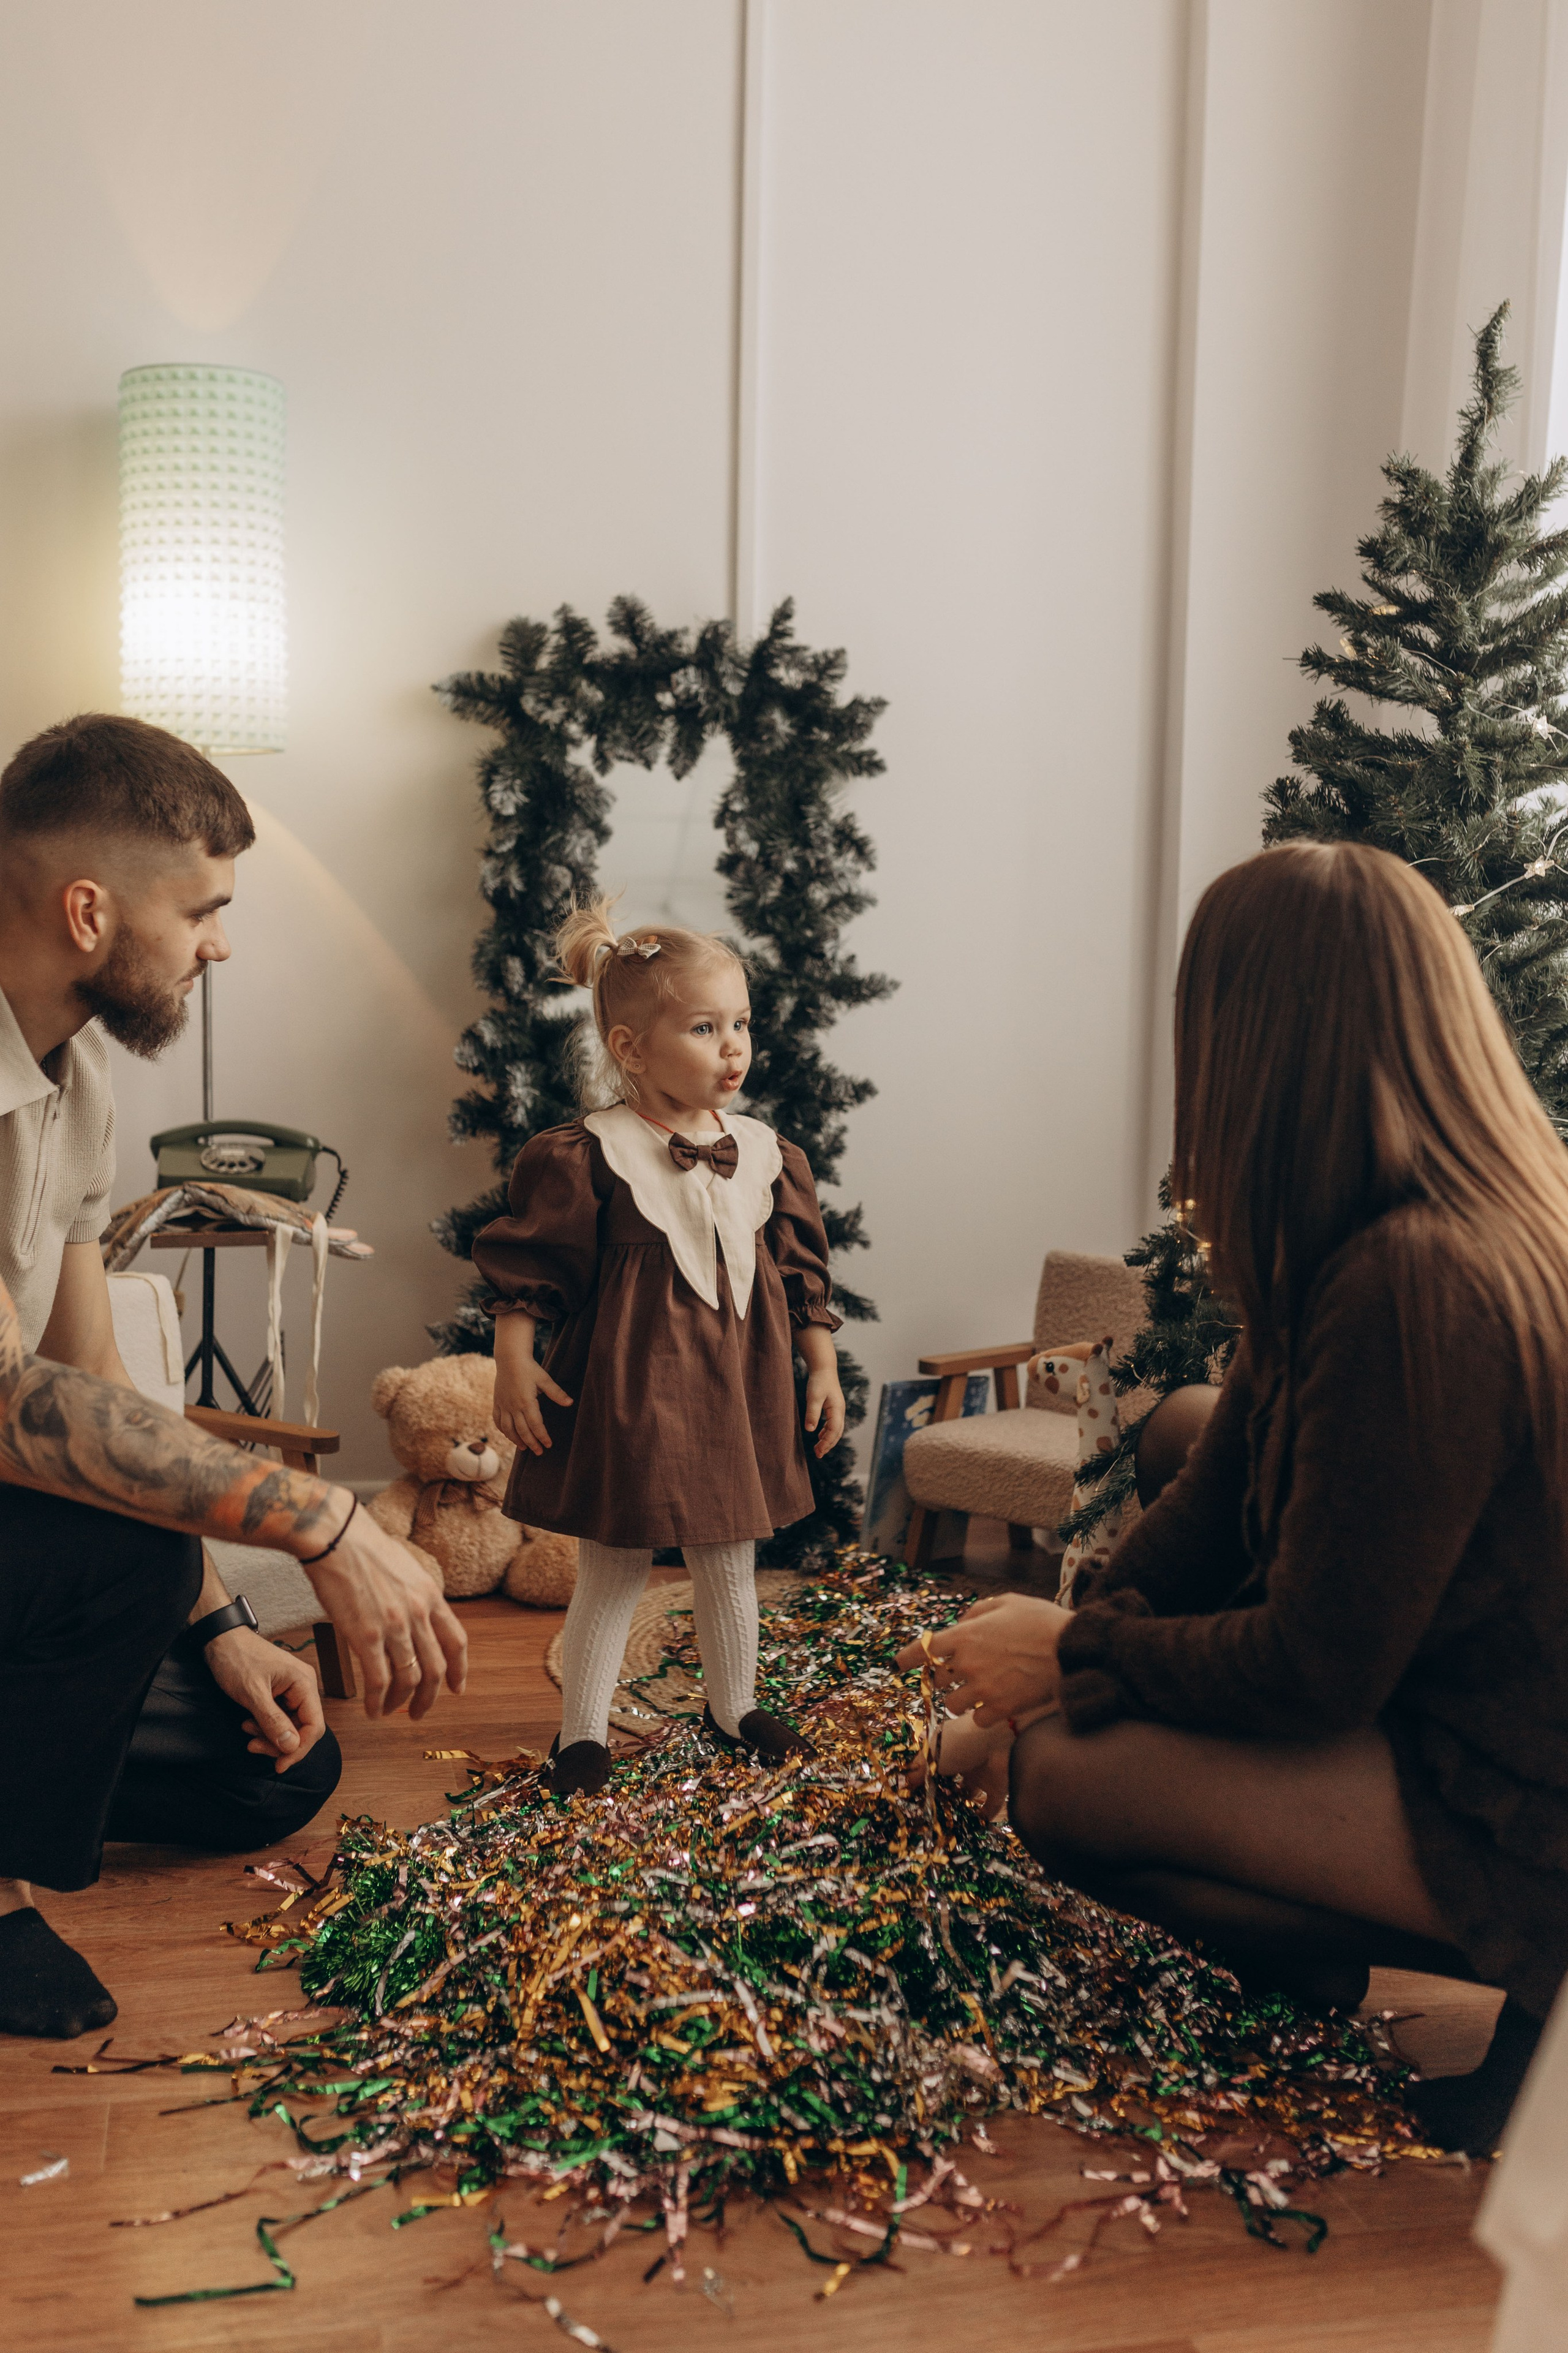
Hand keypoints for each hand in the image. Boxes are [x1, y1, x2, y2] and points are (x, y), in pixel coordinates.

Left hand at [204, 1626, 324, 1772]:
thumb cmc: (237, 1659)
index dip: (299, 1749)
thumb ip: (272, 1720)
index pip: (314, 1725)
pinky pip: (280, 1717)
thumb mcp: (252, 1693)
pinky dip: (265, 1726)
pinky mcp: (280, 1693)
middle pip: (302, 1728)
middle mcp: (303, 1686)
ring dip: (269, 1735)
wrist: (221, 1639)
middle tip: (253, 1746)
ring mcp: (292, 1690)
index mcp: (303, 1683)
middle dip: (279, 1743)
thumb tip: (292, 1746)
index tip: (279, 1765)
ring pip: (290, 1725)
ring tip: (246, 1730)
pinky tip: (248, 1723)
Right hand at [303, 1494, 468, 1719]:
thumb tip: (415, 1616)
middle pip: (436, 1669)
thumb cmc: (365, 1548)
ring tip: (390, 1712)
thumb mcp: (406, 1570)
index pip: (456, 1642)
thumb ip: (415, 1597)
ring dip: (401, 1703)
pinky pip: (380, 1681)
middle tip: (420, 1712)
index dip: (460, 1669)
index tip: (457, 1687)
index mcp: (431, 1596)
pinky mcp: (366, 1637)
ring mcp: (395, 1627)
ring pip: (409, 1679)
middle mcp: (418, 1613)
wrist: (337, 1537)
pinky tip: (372, 1709)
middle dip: (430, 1697)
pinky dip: (377, 1701)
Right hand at [492, 1312, 572, 1455]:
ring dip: (516, 1440)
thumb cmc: (530, 1368)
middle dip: (531, 1443)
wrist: (509, 1359)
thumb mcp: (545, 1379)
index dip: (542, 1437)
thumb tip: (570, 1403)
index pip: (535, 1425)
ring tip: (524, 1448)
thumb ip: (557, 1393)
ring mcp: (503, 1405)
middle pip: (522, 1431)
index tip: (548, 1445)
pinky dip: (503, 1431)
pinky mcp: (497, 1403)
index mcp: (526, 1402)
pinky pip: (498, 1421)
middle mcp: (513, 1406)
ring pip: (508, 1429)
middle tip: (539, 1452)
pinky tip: (509, 1436)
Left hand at [804, 1366, 845, 1458]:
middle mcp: (840, 1411)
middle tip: (818, 1454)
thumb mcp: (813, 1397)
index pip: (834, 1431)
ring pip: (836, 1429)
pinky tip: (820, 1435)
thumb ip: (812, 1413)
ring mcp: (838, 1410)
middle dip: (828, 1445)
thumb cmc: (818, 1381)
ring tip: (819, 1449)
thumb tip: (810, 1430)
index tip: (818, 1451)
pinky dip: (827, 1432)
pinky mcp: (833, 1407)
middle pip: (837, 1433)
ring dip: (828, 1440)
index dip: (827, 1442)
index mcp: (837, 1409)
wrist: (824, 1368)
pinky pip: (833, 1424)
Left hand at [895, 1592, 1071, 1727]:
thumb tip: (960, 1624)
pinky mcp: (1001, 1710)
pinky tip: (996, 1704)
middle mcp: (968, 1664)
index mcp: (966, 1635)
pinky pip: (977, 1720)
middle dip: (947, 1676)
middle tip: (963, 1672)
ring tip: (981, 1690)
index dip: (908, 1658)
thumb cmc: (1042, 1620)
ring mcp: (983, 1690)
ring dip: (962, 1698)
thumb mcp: (1007, 1602)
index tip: (899, 1664)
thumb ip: (977, 1612)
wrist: (1073, 1649)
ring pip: (953, 1704)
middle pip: (938, 1679)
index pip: (923, 1649)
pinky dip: (982, 1715)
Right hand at [908, 1707, 1013, 1819]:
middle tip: (929, 1811)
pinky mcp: (997, 1786)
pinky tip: (972, 1826)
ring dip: (960, 1804)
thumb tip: (903, 1785)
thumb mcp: (933, 1756)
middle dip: (941, 1793)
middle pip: (950, 1779)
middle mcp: (963, 1759)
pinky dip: (983, 1816)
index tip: (912, 1796)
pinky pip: (990, 1805)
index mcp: (947, 1748)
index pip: (931, 1765)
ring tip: (947, 1821)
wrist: (999, 1739)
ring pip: (969, 1792)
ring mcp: (981, 1773)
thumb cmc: (959, 1743)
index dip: (922, 1779)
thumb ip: (919, 1772)